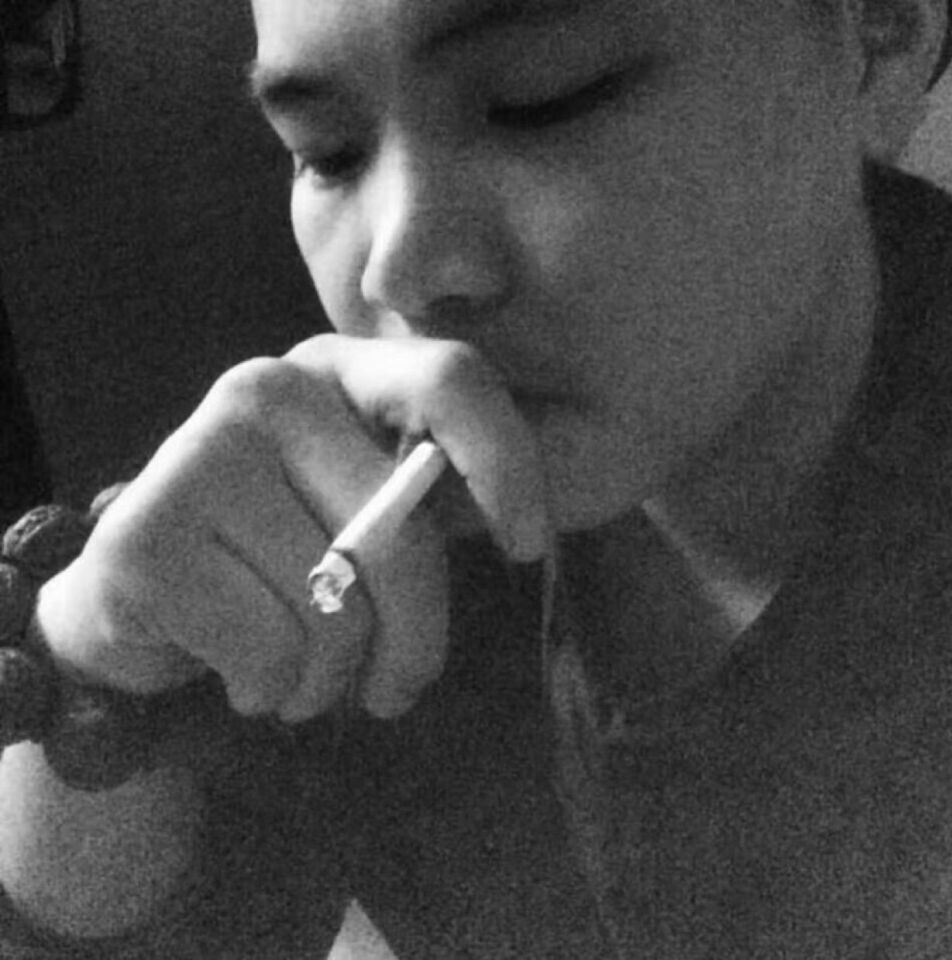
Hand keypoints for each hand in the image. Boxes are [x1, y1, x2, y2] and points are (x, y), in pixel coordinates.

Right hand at [36, 335, 548, 721]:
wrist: (143, 602)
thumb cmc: (279, 559)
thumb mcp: (364, 512)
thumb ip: (429, 502)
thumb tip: (528, 531)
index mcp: (336, 371)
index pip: (451, 380)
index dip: (508, 463)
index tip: (526, 547)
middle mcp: (265, 388)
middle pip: (398, 535)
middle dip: (413, 643)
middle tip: (395, 688)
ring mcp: (197, 454)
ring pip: (336, 608)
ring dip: (332, 679)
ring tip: (302, 677)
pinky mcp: (144, 538)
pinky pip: (270, 651)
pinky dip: (272, 690)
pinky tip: (242, 674)